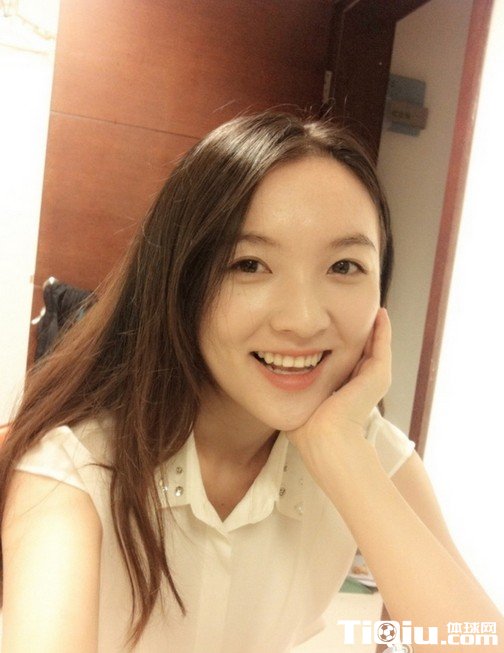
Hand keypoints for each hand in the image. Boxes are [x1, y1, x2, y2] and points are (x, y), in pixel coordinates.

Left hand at [285, 308, 391, 465]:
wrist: (323, 438)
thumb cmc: (306, 428)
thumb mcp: (302, 399)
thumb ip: (296, 387)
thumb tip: (279, 374)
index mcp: (346, 391)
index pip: (347, 361)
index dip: (342, 343)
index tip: (335, 327)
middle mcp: (362, 384)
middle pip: (363, 350)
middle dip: (359, 331)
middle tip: (356, 310)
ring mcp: (374, 380)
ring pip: (376, 345)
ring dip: (374, 327)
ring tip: (373, 307)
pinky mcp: (379, 375)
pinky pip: (383, 344)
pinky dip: (383, 329)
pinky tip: (380, 314)